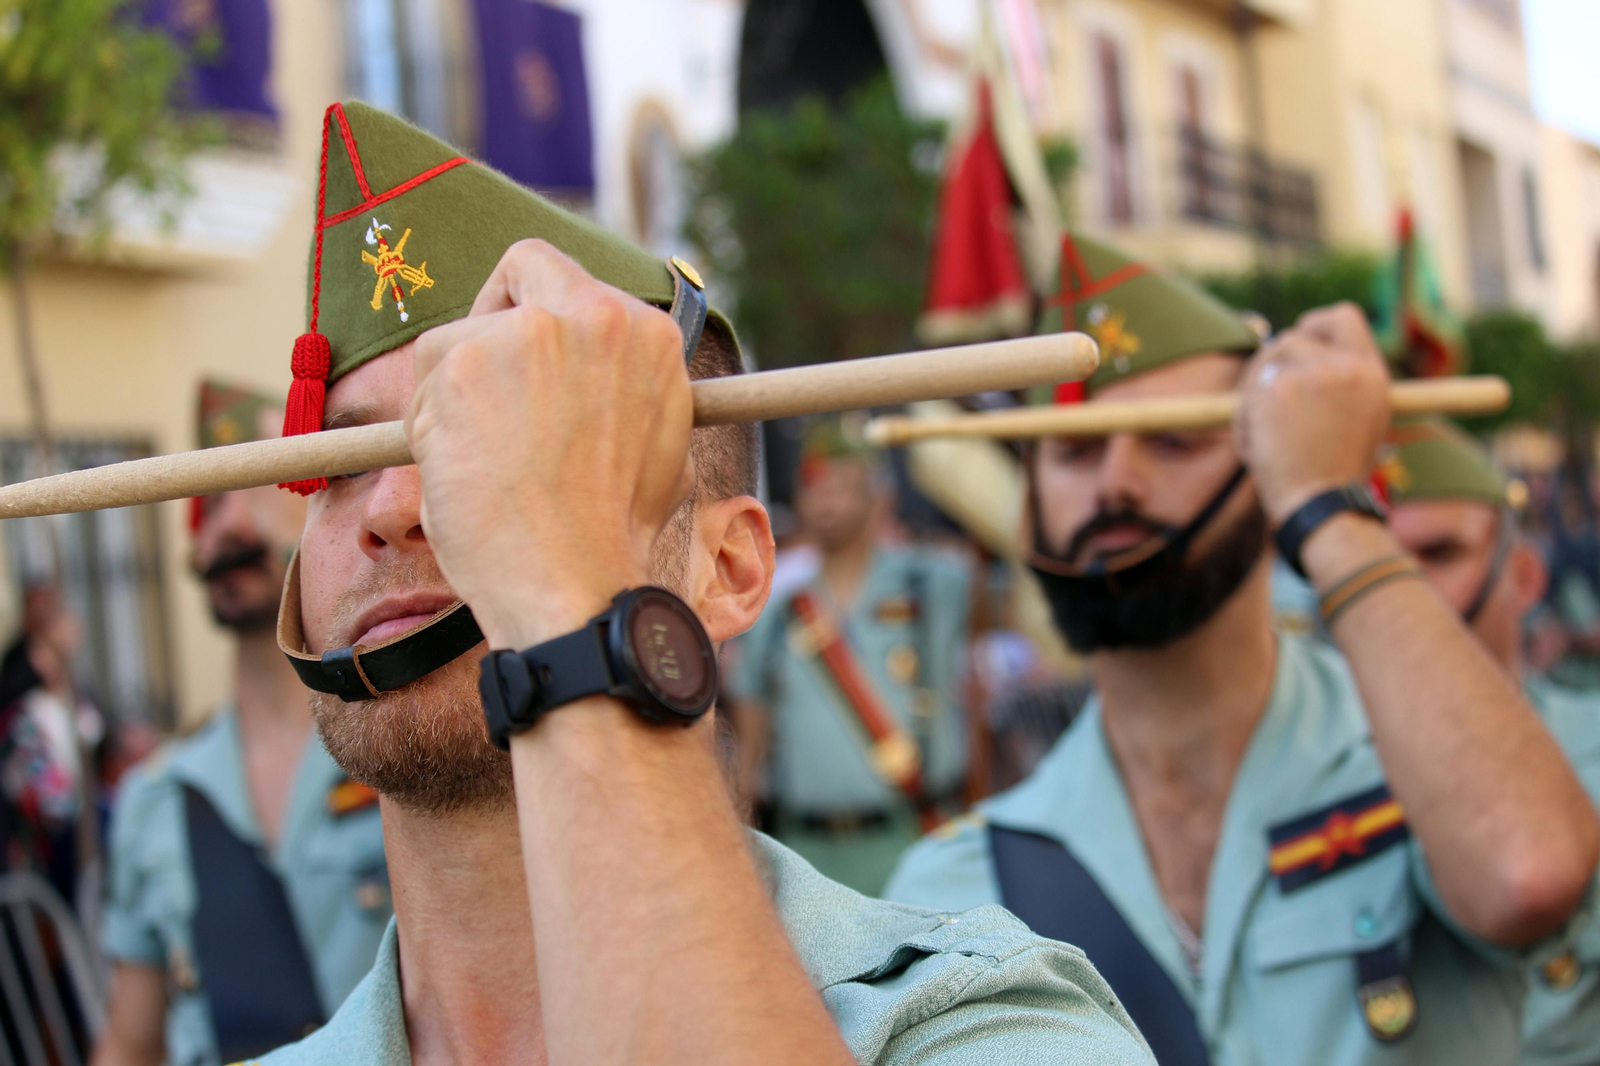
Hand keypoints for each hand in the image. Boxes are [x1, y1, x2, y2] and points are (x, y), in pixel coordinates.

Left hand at [407, 240, 694, 646]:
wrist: (571, 580)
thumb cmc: (609, 533)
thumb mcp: (656, 448)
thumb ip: (625, 393)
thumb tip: (605, 389)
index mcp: (646, 333)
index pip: (574, 281)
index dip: (541, 314)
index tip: (527, 355)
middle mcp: (595, 315)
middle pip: (520, 269)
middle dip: (493, 319)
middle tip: (485, 387)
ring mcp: (528, 334)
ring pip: (461, 335)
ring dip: (458, 391)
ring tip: (486, 465)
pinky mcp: (465, 361)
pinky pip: (426, 379)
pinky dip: (429, 424)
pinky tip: (463, 472)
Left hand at [1235, 303, 1390, 524]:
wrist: (1322, 505)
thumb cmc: (1332, 476)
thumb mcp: (1356, 422)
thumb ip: (1334, 386)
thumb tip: (1295, 364)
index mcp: (1371, 374)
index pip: (1342, 318)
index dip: (1314, 325)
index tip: (1296, 341)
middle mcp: (1346, 367)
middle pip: (1294, 334)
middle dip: (1271, 360)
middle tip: (1263, 393)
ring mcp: (1313, 373)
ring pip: (1265, 362)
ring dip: (1255, 395)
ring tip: (1266, 437)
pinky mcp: (1279, 386)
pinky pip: (1247, 393)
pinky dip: (1244, 420)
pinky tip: (1257, 448)